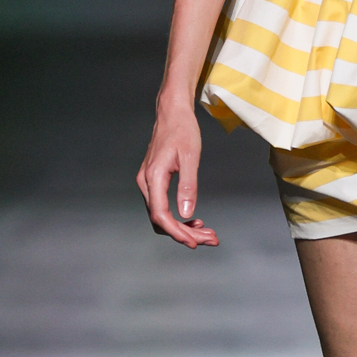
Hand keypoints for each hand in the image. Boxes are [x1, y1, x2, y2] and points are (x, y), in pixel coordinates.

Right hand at [136, 96, 218, 247]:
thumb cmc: (182, 130)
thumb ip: (188, 186)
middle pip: (161, 220)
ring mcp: (147, 183)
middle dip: (186, 233)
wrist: (172, 113)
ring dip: (183, 227)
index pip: (161, 215)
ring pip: (162, 216)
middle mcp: (146, 183)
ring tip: (206, 232)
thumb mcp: (190, 157)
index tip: (195, 243)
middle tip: (210, 239)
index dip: (177, 233)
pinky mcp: (153, 182)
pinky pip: (162, 207)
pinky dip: (178, 217)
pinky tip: (193, 219)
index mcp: (153, 177)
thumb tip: (187, 213)